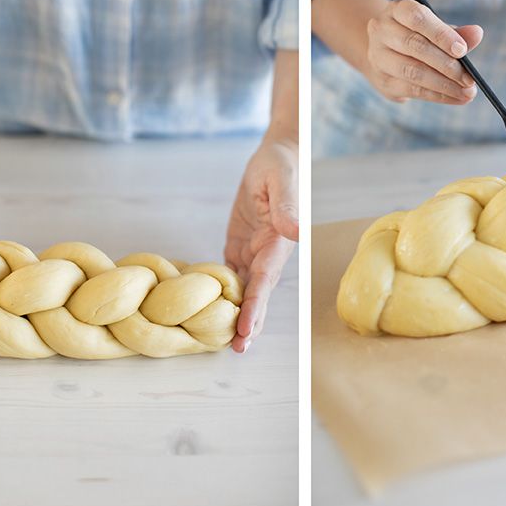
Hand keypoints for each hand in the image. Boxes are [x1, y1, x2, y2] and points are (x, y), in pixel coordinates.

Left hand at [224, 134, 297, 352]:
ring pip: (244, 292)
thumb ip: (286, 206)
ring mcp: (254, 252)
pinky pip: (229, 276)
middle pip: (257, 295)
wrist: (277, 156)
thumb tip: (297, 231)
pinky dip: (222, 295)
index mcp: (278, 243)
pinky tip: (208, 312)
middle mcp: (268, 254)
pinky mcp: (240, 246)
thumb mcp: (281, 181)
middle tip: (237, 349)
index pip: (265, 281)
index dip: (254, 307)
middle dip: (249, 323)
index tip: (244, 330)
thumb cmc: (281, 165)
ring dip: (236, 316)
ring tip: (225, 342)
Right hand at [364, 0, 482, 103]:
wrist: (387, 54)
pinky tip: (456, 98)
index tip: (463, 51)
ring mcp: (378, 57)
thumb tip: (477, 33)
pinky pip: (412, 90)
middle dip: (446, 65)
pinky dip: (438, 95)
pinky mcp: (383, 80)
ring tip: (467, 93)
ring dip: (443, 85)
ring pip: (412, 71)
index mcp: (396, 10)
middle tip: (470, 79)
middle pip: (415, 46)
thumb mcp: (436, 29)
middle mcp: (381, 31)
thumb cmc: (418, 36)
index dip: (441, 34)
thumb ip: (456, 33)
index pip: (417, 18)